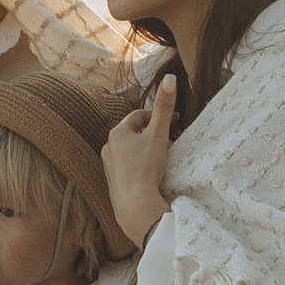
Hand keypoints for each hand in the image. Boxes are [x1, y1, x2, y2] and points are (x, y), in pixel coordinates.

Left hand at [104, 69, 176, 246]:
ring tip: (164, 159)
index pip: (139, 116)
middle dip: (154, 135)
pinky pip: (130, 168)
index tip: (175, 121)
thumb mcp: (159, 134)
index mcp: (117, 133)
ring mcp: (110, 167)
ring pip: (132, 152)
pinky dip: (142, 167)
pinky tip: (153, 176)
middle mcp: (109, 148)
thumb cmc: (145, 167)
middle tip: (171, 141)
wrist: (135, 206)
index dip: (158, 117)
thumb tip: (170, 77)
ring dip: (147, 151)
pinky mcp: (114, 184)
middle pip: (135, 134)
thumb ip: (165, 107)